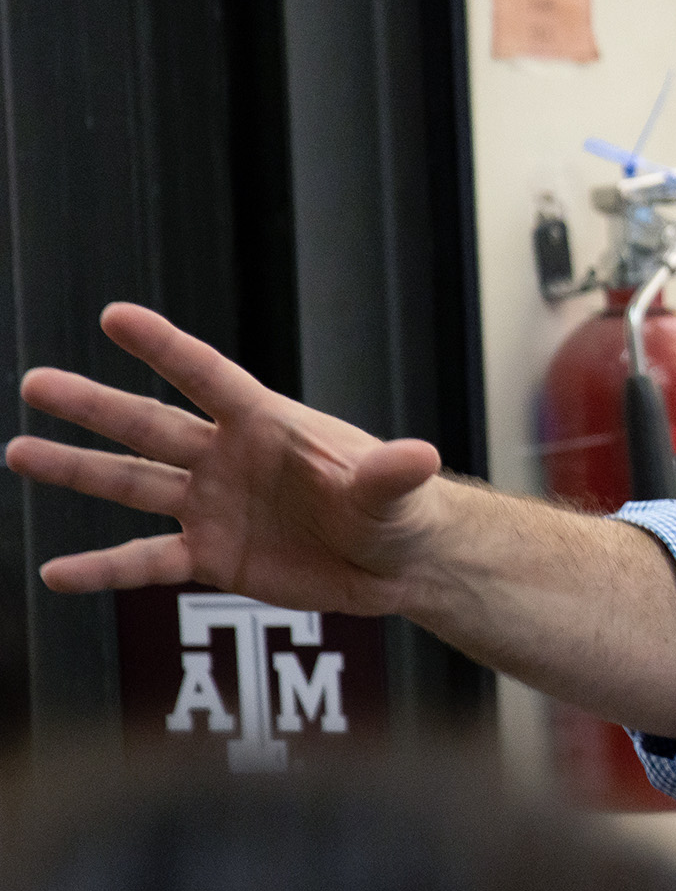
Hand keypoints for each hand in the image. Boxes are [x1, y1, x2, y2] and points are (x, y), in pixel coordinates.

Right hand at [6, 303, 449, 612]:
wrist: (399, 563)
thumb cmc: (402, 511)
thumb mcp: (396, 494)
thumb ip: (391, 475)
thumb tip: (419, 455)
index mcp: (270, 425)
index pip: (210, 379)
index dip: (166, 349)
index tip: (115, 316)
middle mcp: (229, 458)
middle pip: (151, 426)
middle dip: (95, 406)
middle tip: (36, 382)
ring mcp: (214, 507)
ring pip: (132, 485)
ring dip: (76, 470)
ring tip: (18, 451)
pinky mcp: (213, 558)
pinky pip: (146, 563)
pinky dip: (102, 571)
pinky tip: (56, 574)